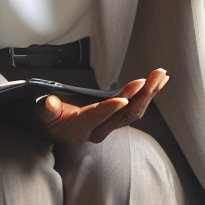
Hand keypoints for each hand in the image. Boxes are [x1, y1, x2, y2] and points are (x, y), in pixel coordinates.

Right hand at [32, 68, 168, 145]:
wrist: (55, 130)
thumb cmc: (49, 119)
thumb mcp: (43, 114)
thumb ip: (47, 110)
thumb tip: (50, 104)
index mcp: (80, 128)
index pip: (97, 117)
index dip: (109, 108)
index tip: (123, 98)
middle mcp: (99, 130)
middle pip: (124, 114)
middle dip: (140, 95)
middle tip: (152, 76)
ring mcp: (110, 125)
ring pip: (134, 111)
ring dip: (149, 92)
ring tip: (161, 74)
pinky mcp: (117, 119)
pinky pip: (136, 108)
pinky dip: (148, 94)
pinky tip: (159, 81)